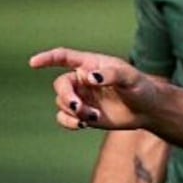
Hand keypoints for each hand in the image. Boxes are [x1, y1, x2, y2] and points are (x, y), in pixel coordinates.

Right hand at [29, 48, 158, 130]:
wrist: (148, 110)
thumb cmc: (141, 88)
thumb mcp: (130, 78)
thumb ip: (111, 74)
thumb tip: (90, 77)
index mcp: (91, 64)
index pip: (64, 57)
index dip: (48, 58)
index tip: (33, 63)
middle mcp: (82, 80)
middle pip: (60, 85)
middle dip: (66, 96)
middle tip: (79, 107)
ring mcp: (82, 97)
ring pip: (62, 103)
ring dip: (74, 112)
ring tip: (94, 116)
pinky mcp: (84, 114)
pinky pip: (64, 118)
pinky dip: (69, 122)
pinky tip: (82, 124)